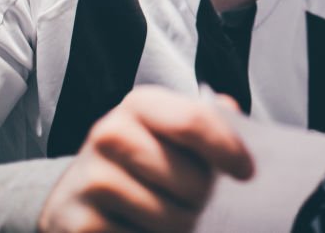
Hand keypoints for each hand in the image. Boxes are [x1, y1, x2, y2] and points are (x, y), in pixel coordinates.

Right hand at [38, 86, 253, 232]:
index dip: (228, 149)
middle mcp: (109, 135)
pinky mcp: (82, 225)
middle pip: (191, 180)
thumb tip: (230, 110)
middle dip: (205, 198)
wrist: (76, 196)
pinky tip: (143, 229)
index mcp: (140, 105)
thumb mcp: (170, 132)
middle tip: (198, 200)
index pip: (193, 122)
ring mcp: (91, 180)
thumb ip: (206, 121)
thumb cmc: (143, 160)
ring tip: (174, 216)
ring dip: (183, 225)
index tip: (248, 173)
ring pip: (171, 217)